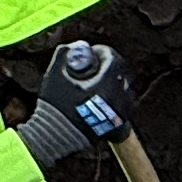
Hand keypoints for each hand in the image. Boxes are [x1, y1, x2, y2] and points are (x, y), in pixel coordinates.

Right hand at [11, 40, 124, 174]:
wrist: (55, 135)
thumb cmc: (55, 104)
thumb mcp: (56, 72)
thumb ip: (67, 53)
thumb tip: (80, 46)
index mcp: (106, 83)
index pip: (113, 58)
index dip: (103, 51)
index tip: (93, 53)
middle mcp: (117, 97)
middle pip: (122, 73)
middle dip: (111, 66)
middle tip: (97, 67)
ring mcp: (119, 113)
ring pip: (126, 91)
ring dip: (115, 83)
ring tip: (100, 84)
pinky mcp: (116, 125)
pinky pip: (125, 107)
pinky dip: (117, 100)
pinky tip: (103, 100)